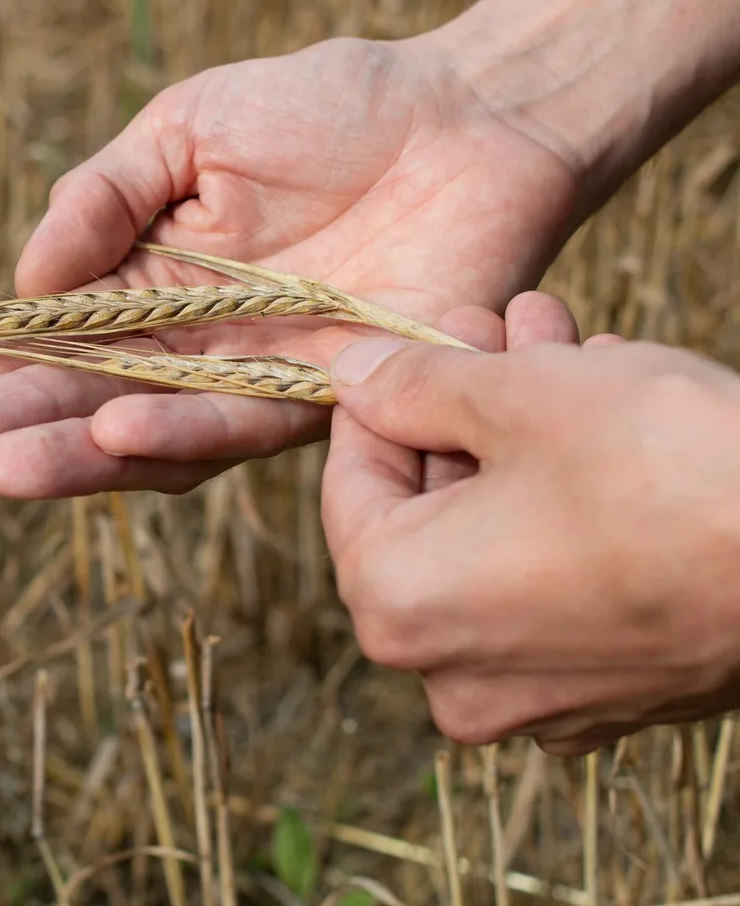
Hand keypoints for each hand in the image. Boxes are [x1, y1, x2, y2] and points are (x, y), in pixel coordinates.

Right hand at [0, 37, 582, 498]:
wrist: (465, 114)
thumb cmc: (325, 108)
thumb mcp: (185, 128)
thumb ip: (103, 198)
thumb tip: (27, 283)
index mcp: (151, 289)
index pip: (60, 352)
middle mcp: (197, 350)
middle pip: (97, 408)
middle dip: (24, 435)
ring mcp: (263, 379)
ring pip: (161, 435)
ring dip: (84, 456)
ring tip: (9, 467)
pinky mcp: (335, 395)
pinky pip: (253, 420)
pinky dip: (186, 430)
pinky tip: (118, 434)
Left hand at [321, 320, 739, 755]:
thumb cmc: (669, 472)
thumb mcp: (520, 396)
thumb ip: (414, 385)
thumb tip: (352, 374)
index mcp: (398, 608)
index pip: (352, 481)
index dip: (386, 394)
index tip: (426, 333)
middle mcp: (451, 674)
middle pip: (432, 508)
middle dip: (469, 404)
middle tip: (502, 325)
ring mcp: (539, 697)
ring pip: (503, 535)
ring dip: (527, 436)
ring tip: (564, 344)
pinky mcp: (616, 693)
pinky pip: (562, 581)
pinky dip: (574, 503)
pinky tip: (612, 417)